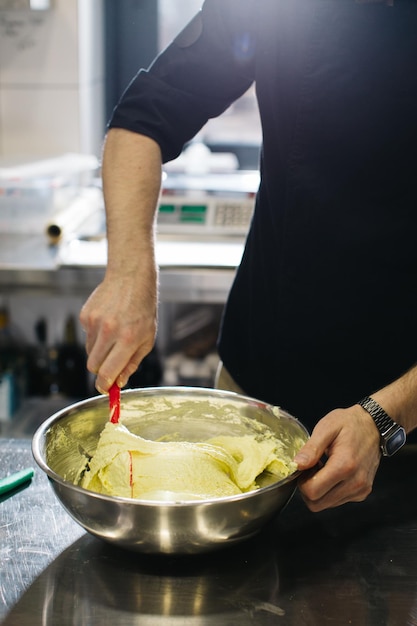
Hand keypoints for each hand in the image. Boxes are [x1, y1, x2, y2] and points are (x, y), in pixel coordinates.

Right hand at [79, 268, 157, 393]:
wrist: (131, 278)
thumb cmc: (143, 310)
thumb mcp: (147, 339)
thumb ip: (132, 363)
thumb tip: (118, 382)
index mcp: (127, 340)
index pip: (108, 372)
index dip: (104, 385)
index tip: (105, 389)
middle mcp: (109, 331)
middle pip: (93, 366)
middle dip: (101, 370)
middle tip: (110, 365)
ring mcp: (95, 322)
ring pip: (89, 352)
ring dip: (99, 351)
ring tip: (114, 335)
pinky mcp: (85, 315)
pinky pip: (87, 336)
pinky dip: (95, 335)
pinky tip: (108, 321)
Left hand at [294, 405, 380, 511]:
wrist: (374, 426)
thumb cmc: (349, 424)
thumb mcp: (327, 428)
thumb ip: (311, 448)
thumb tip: (297, 465)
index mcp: (344, 465)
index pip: (313, 492)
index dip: (302, 482)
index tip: (305, 467)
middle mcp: (355, 482)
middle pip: (317, 504)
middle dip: (308, 489)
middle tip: (312, 468)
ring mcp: (360, 490)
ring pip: (326, 505)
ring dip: (319, 491)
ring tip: (323, 468)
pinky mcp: (362, 493)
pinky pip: (337, 501)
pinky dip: (330, 491)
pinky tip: (333, 473)